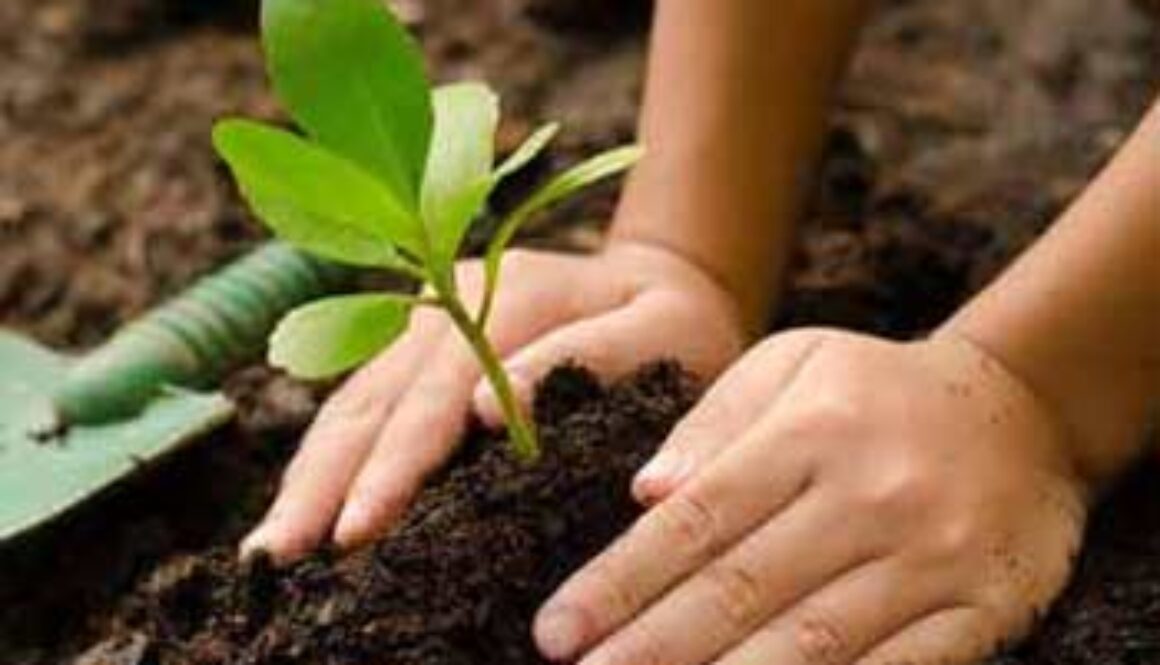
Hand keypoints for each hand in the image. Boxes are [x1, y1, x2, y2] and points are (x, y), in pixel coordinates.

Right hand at [241, 241, 746, 562]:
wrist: (666, 280)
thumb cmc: (675, 320)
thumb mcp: (663, 330)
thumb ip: (587, 358)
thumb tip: (486, 413)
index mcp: (508, 295)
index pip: (436, 391)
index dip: (393, 465)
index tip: (356, 531)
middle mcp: (448, 301)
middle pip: (372, 397)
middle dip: (323, 481)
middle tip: (277, 558)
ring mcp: (426, 321)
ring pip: (351, 401)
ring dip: (309, 475)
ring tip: (269, 548)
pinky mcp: (419, 347)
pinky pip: (361, 405)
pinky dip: (328, 459)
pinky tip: (305, 506)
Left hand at [535, 329, 1089, 664]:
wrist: (1026, 408)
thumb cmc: (879, 389)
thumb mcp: (795, 364)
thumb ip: (715, 422)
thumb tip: (644, 493)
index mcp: (810, 433)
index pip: (696, 521)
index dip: (619, 581)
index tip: (556, 629)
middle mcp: (868, 497)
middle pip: (740, 589)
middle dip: (650, 645)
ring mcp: (929, 559)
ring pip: (809, 642)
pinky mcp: (982, 609)